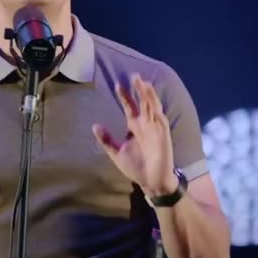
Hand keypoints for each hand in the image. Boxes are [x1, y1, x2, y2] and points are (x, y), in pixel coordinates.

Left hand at [92, 73, 177, 196]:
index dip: (124, 96)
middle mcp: (145, 124)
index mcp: (135, 127)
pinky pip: (160, 119)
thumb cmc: (136, 168)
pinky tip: (152, 100)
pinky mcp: (163, 135)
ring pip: (152, 107)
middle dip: (138, 89)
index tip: (117, 84)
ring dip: (148, 95)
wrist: (151, 183)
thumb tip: (94, 125)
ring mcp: (155, 128)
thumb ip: (106, 140)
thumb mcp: (116, 153)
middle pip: (142, 102)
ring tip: (143, 82)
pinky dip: (157, 109)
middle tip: (133, 75)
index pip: (130, 107)